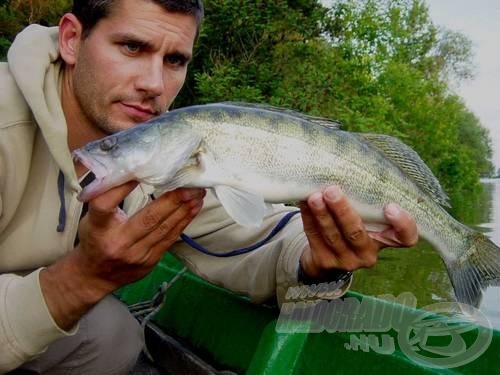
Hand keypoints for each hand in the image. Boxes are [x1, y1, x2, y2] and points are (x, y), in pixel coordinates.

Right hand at [41, 182, 204, 328]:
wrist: (94, 276)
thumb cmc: (95, 238)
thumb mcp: (91, 217)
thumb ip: (108, 198)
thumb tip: (136, 169)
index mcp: (97, 228)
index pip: (105, 205)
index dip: (121, 189)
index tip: (139, 173)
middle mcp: (117, 243)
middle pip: (148, 219)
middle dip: (173, 200)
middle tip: (190, 184)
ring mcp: (136, 255)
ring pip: (164, 228)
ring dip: (184, 209)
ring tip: (198, 193)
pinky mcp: (150, 262)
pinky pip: (170, 238)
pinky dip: (184, 221)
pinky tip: (193, 208)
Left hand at [299, 185, 417, 280]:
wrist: (326, 255)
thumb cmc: (351, 225)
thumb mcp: (365, 216)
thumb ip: (366, 199)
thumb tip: (351, 161)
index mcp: (385, 240)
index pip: (406, 238)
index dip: (403, 224)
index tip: (390, 206)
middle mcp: (368, 254)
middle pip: (357, 233)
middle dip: (343, 211)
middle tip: (332, 190)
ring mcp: (346, 261)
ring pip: (333, 236)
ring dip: (322, 214)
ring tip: (314, 196)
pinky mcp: (325, 261)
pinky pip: (315, 238)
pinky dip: (309, 219)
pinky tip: (304, 203)